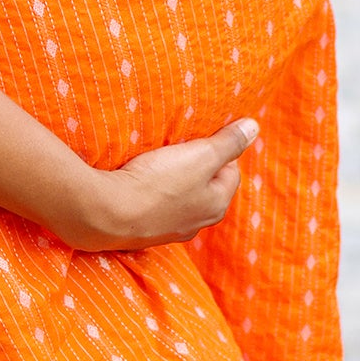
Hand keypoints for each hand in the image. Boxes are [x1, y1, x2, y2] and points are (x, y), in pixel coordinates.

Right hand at [60, 118, 256, 249]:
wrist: (105, 214)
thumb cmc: (158, 183)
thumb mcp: (201, 155)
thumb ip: (229, 142)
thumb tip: (254, 127)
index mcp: (216, 205)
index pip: (230, 171)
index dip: (218, 151)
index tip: (200, 138)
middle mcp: (196, 223)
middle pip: (204, 186)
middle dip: (194, 166)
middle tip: (176, 148)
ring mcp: (167, 231)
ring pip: (177, 198)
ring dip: (169, 180)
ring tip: (153, 163)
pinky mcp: (141, 232)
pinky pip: (152, 206)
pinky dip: (148, 193)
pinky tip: (136, 182)